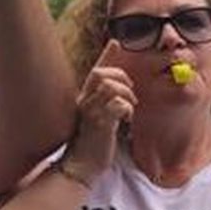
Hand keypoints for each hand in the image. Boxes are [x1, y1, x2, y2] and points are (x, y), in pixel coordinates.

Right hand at [63, 41, 134, 182]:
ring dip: (126, 95)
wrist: (81, 166)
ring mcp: (90, 112)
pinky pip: (117, 105)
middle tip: (130, 95)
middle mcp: (84, 101)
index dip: (107, 55)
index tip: (116, 43)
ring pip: (110, 86)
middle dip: (121, 77)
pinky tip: (127, 121)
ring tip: (129, 109)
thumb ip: (108, 106)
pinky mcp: (99, 125)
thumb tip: (121, 98)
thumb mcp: (101, 120)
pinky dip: (127, 109)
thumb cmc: (93, 144)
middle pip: (100, 72)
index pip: (95, 70)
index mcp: (84, 98)